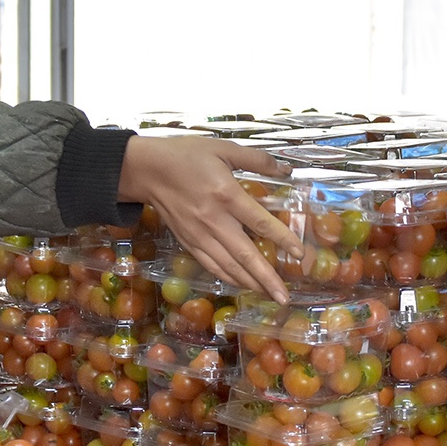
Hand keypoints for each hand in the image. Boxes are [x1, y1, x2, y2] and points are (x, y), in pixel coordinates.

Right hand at [118, 136, 302, 302]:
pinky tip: (241, 284)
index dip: (282, 239)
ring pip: (228, 265)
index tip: (300, 253)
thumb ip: (257, 159)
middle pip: (245, 254)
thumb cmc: (186, 155)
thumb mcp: (223, 148)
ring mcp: (199, 234)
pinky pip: (210, 265)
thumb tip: (286, 171)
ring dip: (250, 283)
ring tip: (269, 295)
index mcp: (226, 195)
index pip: (261, 222)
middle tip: (284, 297)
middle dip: (267, 278)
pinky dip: (228, 277)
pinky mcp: (188, 242)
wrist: (146, 169)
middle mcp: (213, 220)